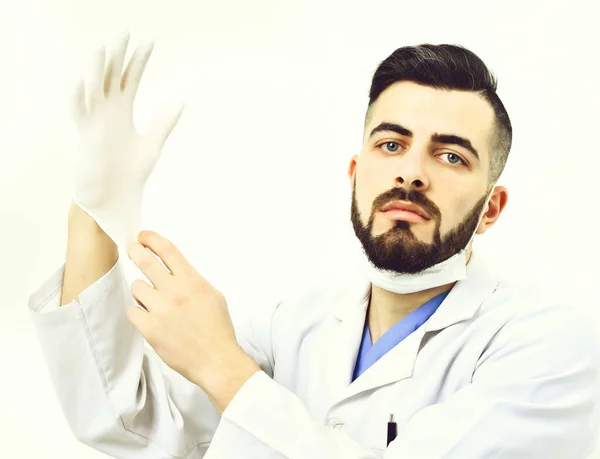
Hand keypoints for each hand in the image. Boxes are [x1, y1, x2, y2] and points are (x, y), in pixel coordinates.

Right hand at [70, 33, 183, 249]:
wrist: (116, 197)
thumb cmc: (131, 172)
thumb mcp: (153, 143)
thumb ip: (163, 122)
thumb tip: (180, 100)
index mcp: (122, 110)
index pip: (130, 78)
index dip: (138, 60)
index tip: (149, 42)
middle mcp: (106, 110)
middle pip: (110, 76)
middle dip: (117, 56)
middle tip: (124, 33)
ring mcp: (94, 121)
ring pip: (93, 88)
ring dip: (97, 69)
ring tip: (103, 47)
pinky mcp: (85, 136)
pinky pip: (80, 113)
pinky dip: (80, 98)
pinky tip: (84, 82)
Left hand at [125, 230, 259, 412]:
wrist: (216, 360)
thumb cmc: (217, 329)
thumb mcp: (213, 295)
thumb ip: (193, 281)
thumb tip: (176, 271)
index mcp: (193, 281)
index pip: (168, 251)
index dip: (152, 239)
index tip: (144, 236)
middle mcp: (175, 292)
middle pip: (146, 261)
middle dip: (136, 251)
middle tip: (133, 250)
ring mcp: (161, 310)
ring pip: (137, 287)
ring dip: (143, 292)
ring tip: (154, 303)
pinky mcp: (150, 328)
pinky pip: (132, 311)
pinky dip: (139, 314)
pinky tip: (150, 319)